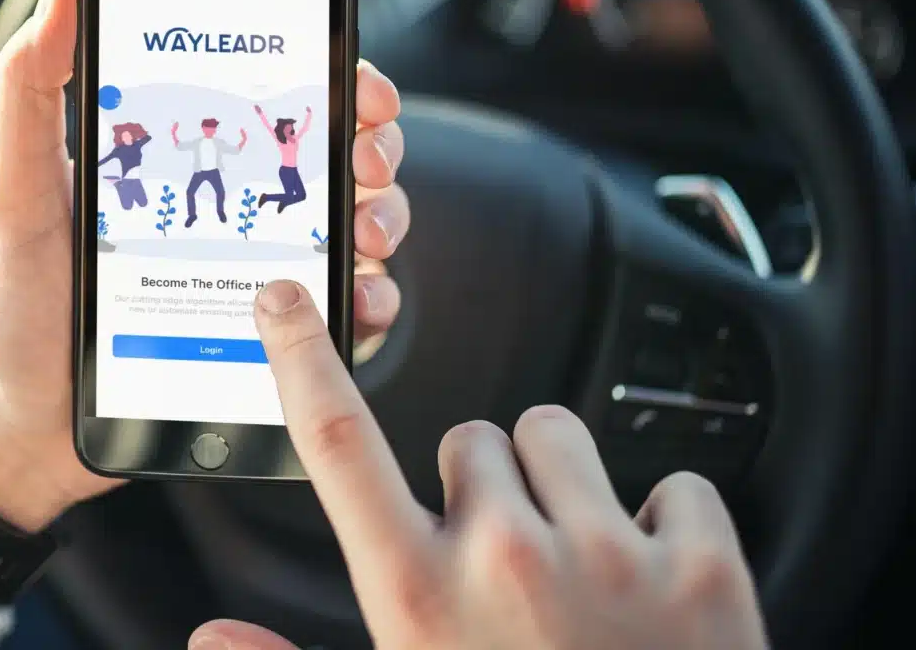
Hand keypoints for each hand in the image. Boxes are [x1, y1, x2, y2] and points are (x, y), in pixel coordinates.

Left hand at [0, 0, 409, 531]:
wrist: (27, 418)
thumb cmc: (21, 298)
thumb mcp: (17, 188)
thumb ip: (30, 91)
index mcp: (186, 157)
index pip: (275, 95)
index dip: (334, 76)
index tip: (357, 85)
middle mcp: (236, 206)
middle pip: (337, 153)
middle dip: (373, 146)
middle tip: (363, 162)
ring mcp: (262, 270)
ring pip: (358, 222)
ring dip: (382, 216)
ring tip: (362, 234)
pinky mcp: (276, 337)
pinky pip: (344, 311)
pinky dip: (368, 299)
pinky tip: (352, 303)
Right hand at [190, 282, 767, 649]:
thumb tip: (210, 635)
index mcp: (417, 596)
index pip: (337, 441)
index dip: (302, 357)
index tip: (285, 299)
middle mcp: (504, 560)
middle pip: (468, 437)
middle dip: (480, 486)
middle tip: (501, 569)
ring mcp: (609, 559)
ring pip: (558, 434)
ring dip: (560, 486)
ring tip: (573, 571)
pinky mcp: (704, 568)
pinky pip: (675, 483)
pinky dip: (668, 526)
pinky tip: (656, 591)